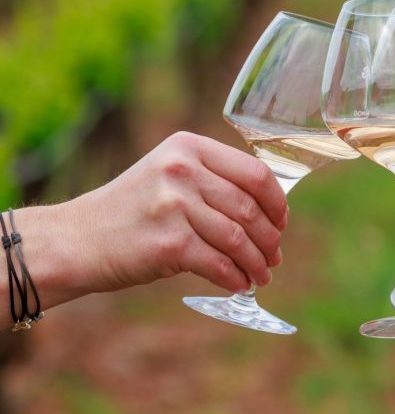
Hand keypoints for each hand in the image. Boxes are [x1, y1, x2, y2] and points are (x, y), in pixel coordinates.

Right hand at [59, 131, 287, 294]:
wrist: (76, 239)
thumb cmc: (132, 208)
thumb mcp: (169, 173)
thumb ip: (213, 179)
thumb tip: (269, 209)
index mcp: (189, 147)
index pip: (254, 172)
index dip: (276, 200)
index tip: (282, 220)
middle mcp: (183, 170)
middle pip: (249, 207)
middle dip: (270, 237)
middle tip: (275, 255)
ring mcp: (174, 205)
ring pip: (237, 237)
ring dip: (257, 261)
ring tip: (263, 274)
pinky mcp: (168, 243)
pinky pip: (218, 263)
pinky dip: (235, 278)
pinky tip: (240, 285)